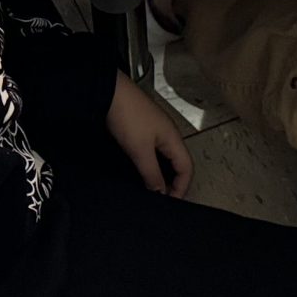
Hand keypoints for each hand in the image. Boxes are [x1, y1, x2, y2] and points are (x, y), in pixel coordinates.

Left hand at [105, 73, 192, 196]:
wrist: (109, 93)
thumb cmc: (128, 117)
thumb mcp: (140, 151)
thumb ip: (152, 174)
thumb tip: (161, 193)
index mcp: (174, 138)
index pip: (187, 168)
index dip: (181, 187)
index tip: (170, 203)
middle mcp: (168, 135)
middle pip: (179, 164)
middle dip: (173, 183)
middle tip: (161, 200)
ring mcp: (155, 131)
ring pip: (165, 159)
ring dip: (161, 175)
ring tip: (151, 190)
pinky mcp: (143, 129)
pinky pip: (154, 153)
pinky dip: (151, 166)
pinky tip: (141, 173)